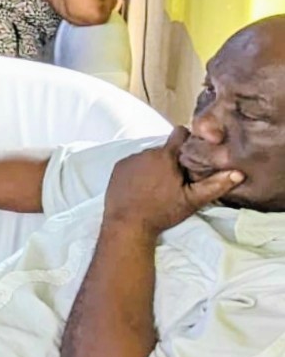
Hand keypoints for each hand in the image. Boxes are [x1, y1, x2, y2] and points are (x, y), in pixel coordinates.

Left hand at [105, 127, 241, 234]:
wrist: (127, 223)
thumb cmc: (162, 212)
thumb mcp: (192, 201)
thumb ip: (215, 185)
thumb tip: (238, 173)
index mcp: (166, 156)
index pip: (180, 133)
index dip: (189, 140)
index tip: (195, 151)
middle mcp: (146, 152)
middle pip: (166, 148)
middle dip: (173, 158)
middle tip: (179, 176)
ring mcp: (130, 159)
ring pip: (149, 155)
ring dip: (156, 164)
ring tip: (160, 184)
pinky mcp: (118, 167)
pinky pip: (134, 163)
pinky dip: (140, 170)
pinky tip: (143, 186)